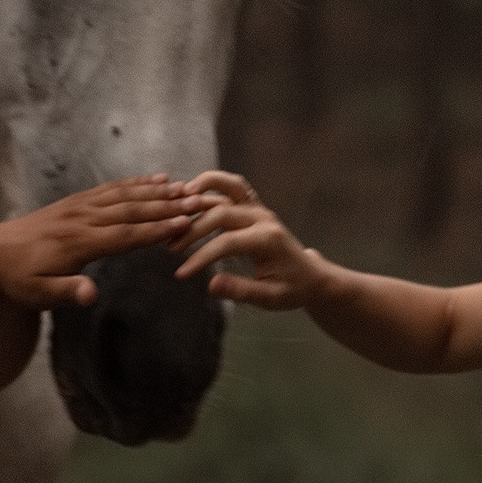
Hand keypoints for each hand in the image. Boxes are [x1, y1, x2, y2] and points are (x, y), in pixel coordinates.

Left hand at [0, 175, 219, 307]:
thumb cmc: (19, 280)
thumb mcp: (37, 295)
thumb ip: (65, 292)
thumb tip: (91, 295)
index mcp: (78, 243)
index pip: (123, 235)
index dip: (154, 229)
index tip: (184, 224)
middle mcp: (83, 218)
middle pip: (131, 210)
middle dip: (166, 206)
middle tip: (198, 201)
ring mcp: (81, 206)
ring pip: (125, 195)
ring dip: (158, 191)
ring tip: (187, 187)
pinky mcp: (79, 200)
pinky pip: (113, 188)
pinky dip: (138, 182)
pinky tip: (158, 178)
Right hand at [172, 171, 325, 310]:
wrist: (310, 276)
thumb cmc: (291, 289)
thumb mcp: (270, 298)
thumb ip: (241, 291)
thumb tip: (211, 284)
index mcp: (268, 240)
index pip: (227, 242)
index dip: (201, 256)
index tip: (181, 273)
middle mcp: (263, 218)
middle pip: (221, 213)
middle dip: (193, 229)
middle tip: (171, 247)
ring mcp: (259, 209)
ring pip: (228, 187)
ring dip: (199, 196)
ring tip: (174, 209)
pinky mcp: (254, 207)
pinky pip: (232, 187)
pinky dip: (211, 185)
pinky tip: (190, 195)